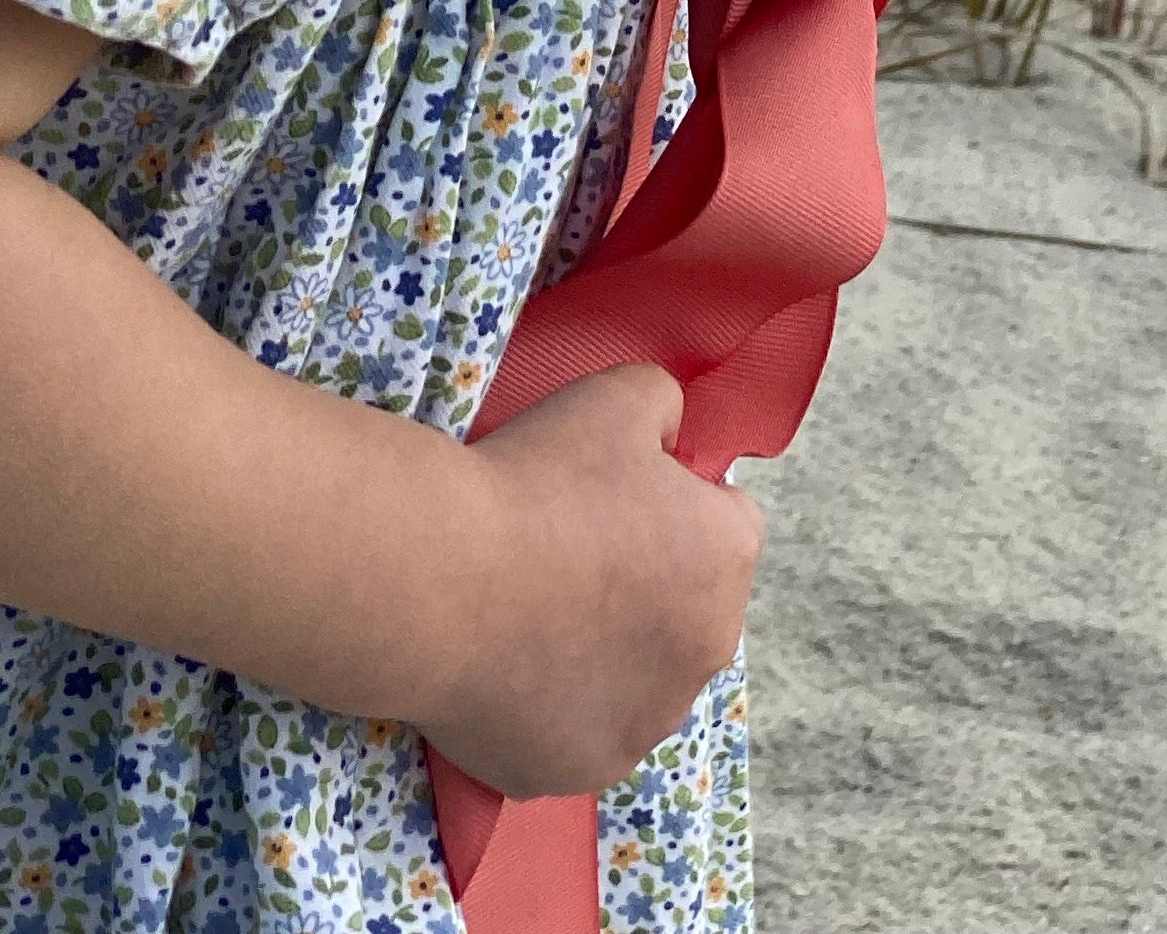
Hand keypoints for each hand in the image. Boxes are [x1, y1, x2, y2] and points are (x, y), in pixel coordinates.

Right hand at [419, 366, 763, 800]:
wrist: (439, 578)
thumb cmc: (535, 480)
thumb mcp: (618, 394)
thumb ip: (665, 406)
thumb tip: (668, 440)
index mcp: (727, 561)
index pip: (725, 522)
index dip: (671, 501)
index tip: (611, 497)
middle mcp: (706, 654)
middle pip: (686, 609)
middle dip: (646, 585)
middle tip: (567, 555)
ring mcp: (643, 726)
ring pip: (637, 679)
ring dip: (605, 654)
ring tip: (530, 612)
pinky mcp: (578, 772)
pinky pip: (577, 732)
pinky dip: (552, 708)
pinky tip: (506, 667)